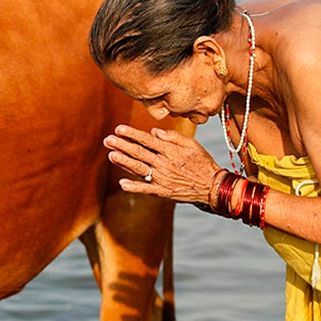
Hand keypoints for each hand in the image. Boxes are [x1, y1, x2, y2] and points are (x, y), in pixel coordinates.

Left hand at [103, 124, 220, 204]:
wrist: (212, 186)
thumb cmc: (202, 162)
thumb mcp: (191, 144)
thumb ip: (173, 137)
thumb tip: (154, 132)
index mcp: (170, 150)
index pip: (147, 140)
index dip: (132, 134)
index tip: (118, 128)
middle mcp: (164, 163)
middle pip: (139, 153)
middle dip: (122, 145)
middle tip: (108, 140)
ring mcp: (162, 178)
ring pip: (139, 168)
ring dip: (123, 161)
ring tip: (111, 155)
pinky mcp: (162, 191)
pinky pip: (146, 189)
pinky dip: (134, 187)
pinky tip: (122, 183)